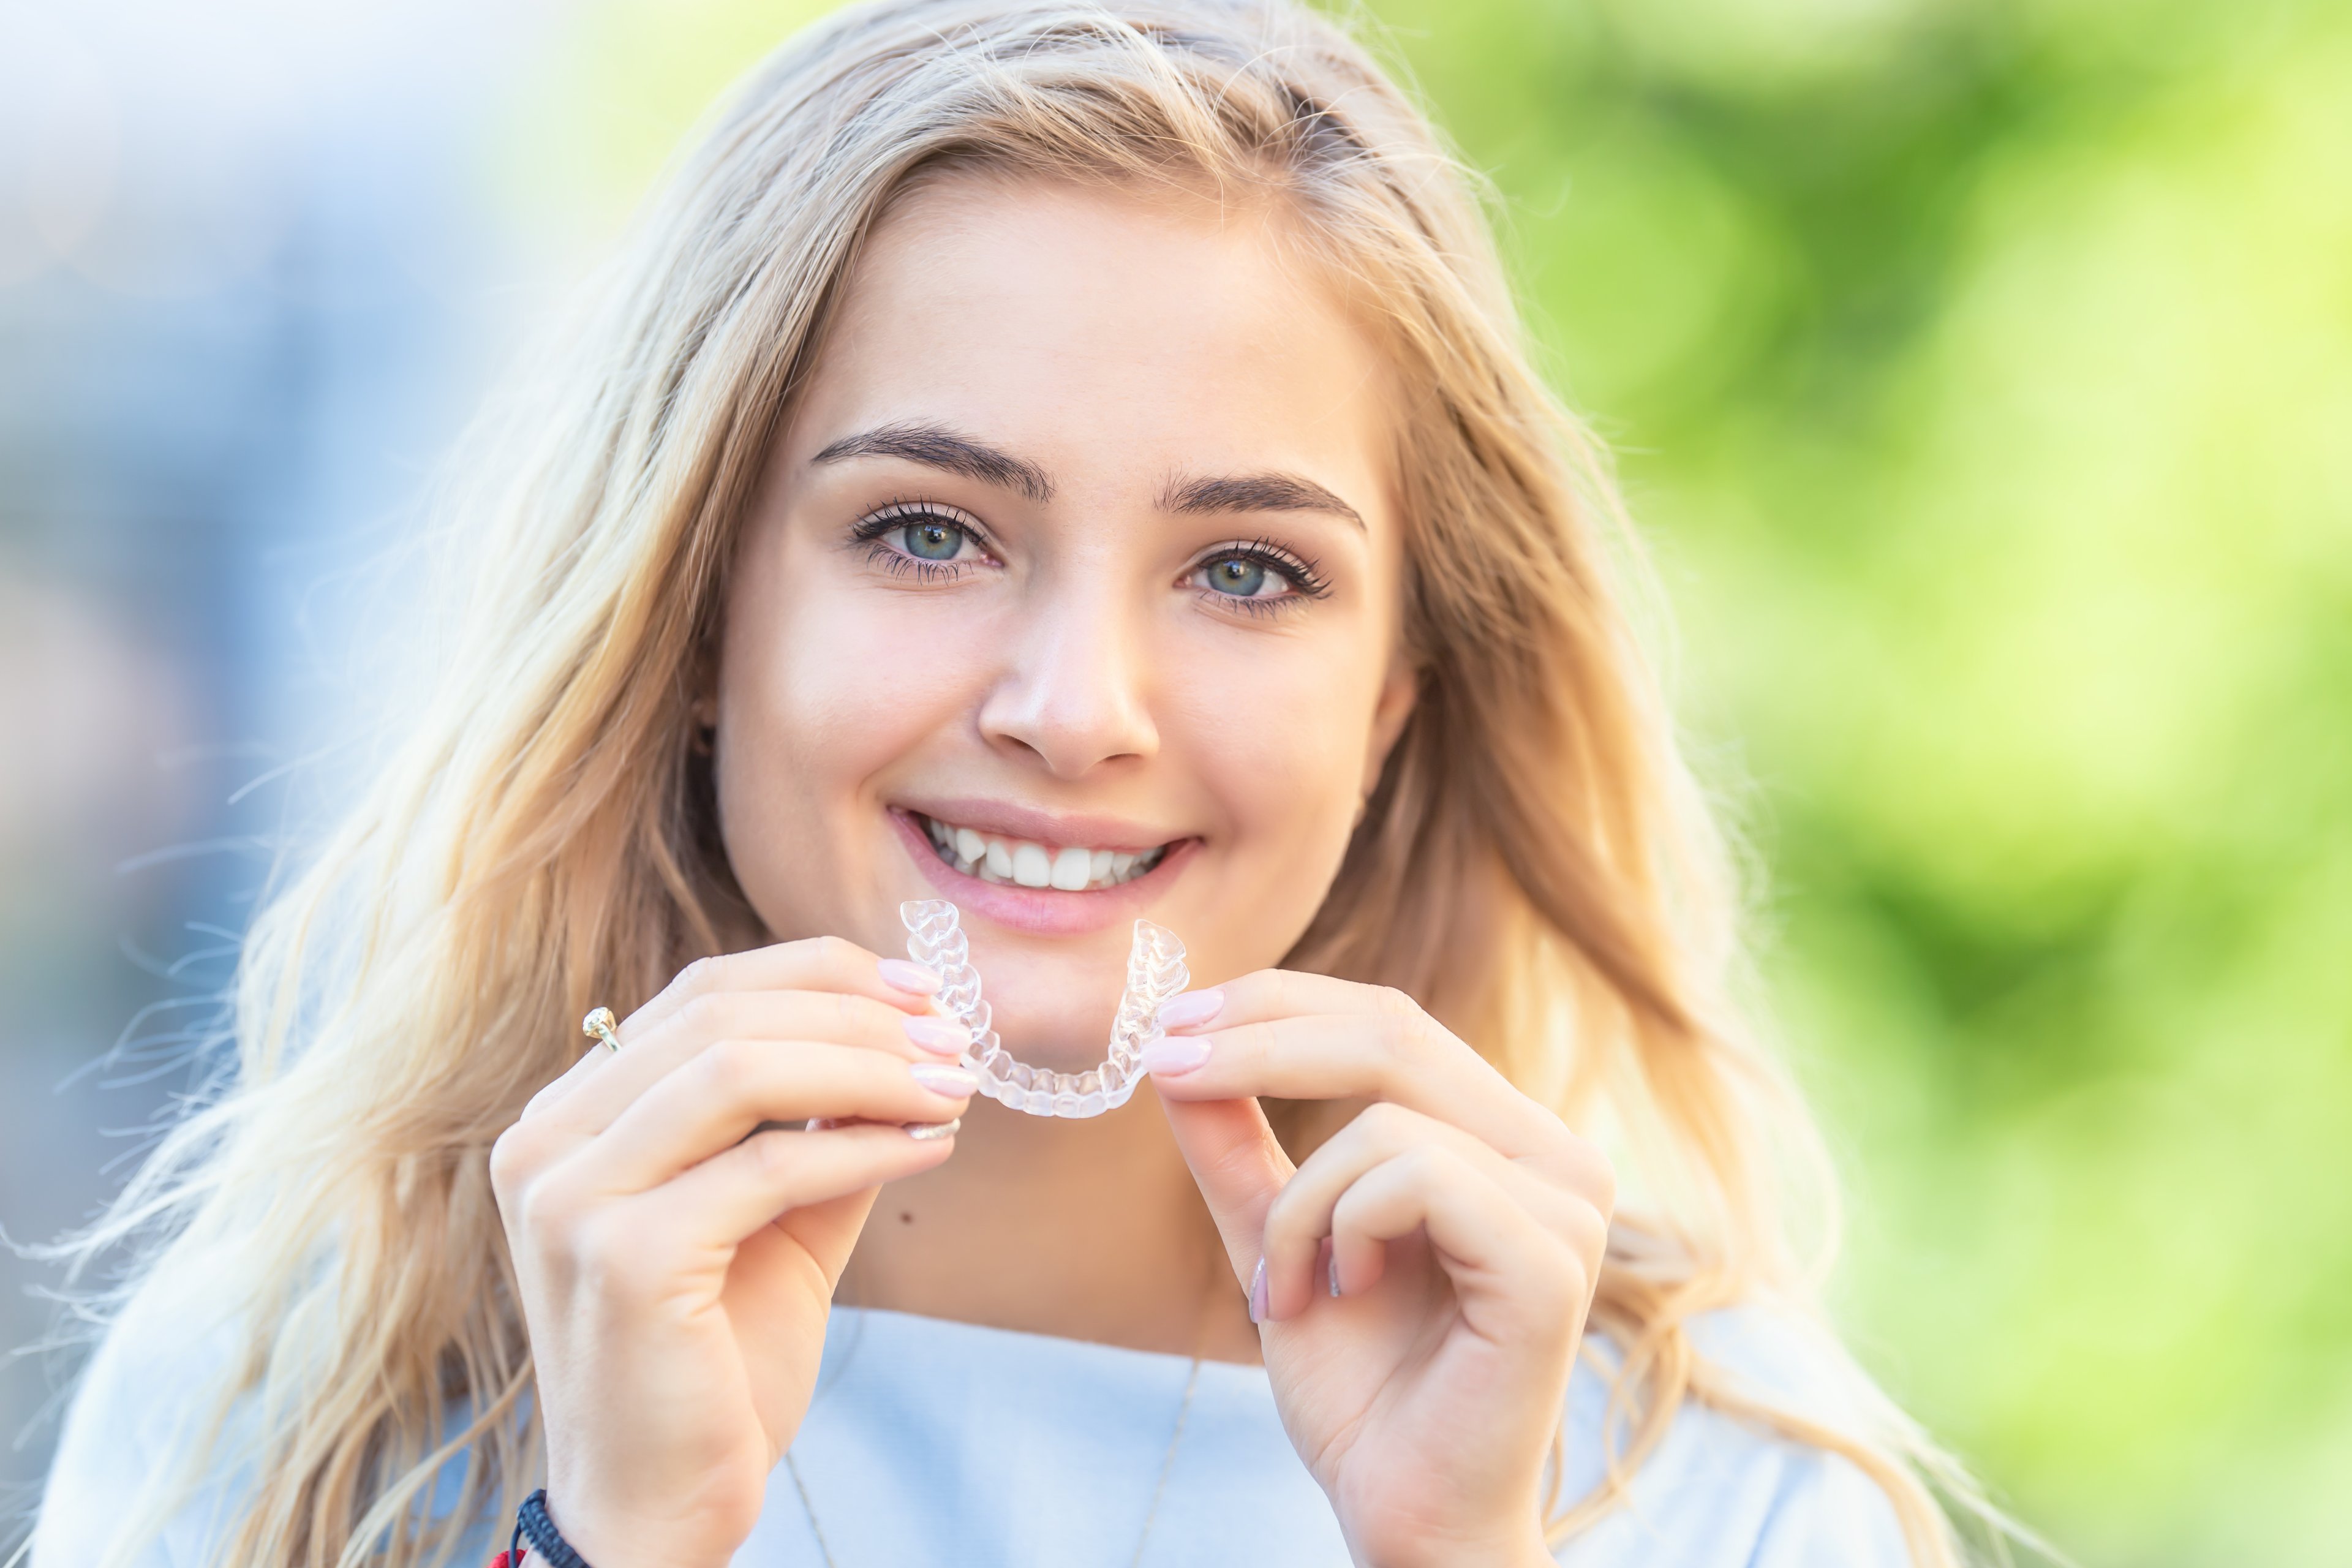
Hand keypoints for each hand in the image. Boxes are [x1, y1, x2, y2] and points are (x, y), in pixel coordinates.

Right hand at [489, 938, 974, 1567]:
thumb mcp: (774, 1217)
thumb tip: (913, 1040)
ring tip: (953, 1087)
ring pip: (740, 1070)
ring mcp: (571, 1198)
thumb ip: (818, 1126)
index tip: (922, 991)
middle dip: (858, 1016)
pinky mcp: (622, 1257)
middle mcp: (545, 1142)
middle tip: (955, 1040)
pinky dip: (865, 1144)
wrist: (659, 1506)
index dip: (820, 975)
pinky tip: (932, 1146)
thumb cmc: (715, 1362)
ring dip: (869, 1068)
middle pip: (721, 1015)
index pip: (702, 993)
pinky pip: (769, 1166)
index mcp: (569, 1118)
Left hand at [1148, 973, 1612, 1567]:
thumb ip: (1236, 1146)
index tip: (1173, 1021)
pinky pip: (1415, 1176)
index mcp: (1504, 1139)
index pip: (1391, 1021)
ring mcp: (1566, 1207)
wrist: (1403, 1513)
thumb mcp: (1276, 1237)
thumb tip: (1173, 1048)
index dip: (1277, 1003)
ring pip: (1386, 1118)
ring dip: (1297, 1204)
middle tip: (1166, 1066)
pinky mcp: (1552, 1261)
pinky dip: (1341, 1229)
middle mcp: (1555, 1157)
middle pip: (1394, 1031)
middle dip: (1259, 1039)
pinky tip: (1341, 1294)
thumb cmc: (1360, 1389)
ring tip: (1286, 1291)